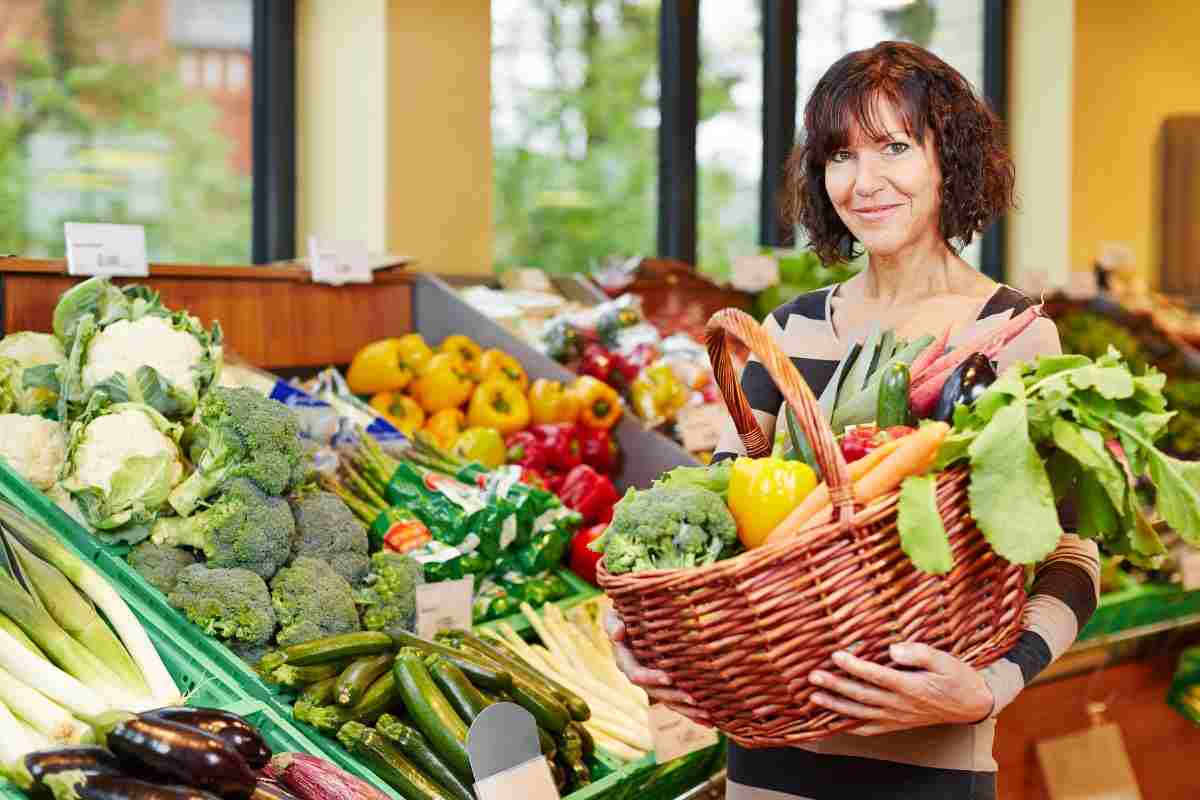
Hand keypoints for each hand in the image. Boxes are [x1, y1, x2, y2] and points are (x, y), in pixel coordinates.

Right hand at [603, 608, 703, 718]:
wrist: (631, 621)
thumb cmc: (623, 614)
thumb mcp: (613, 615)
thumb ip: (613, 623)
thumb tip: (618, 634)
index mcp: (626, 662)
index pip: (637, 675)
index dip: (651, 678)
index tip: (668, 678)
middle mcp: (640, 676)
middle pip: (657, 693)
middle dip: (675, 697)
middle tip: (694, 699)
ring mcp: (653, 683)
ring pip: (670, 701)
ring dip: (688, 710)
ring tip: (708, 715)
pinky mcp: (666, 686)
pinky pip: (678, 702)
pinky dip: (693, 712)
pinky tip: (711, 721)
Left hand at [808, 643, 993, 735]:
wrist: (970, 704)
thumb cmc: (956, 677)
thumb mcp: (944, 659)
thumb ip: (919, 653)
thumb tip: (893, 650)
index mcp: (910, 686)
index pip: (876, 676)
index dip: (854, 666)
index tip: (835, 655)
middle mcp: (899, 704)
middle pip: (861, 696)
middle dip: (835, 686)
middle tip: (813, 676)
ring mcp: (896, 717)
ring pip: (860, 713)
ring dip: (835, 706)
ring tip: (814, 697)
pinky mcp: (896, 724)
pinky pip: (869, 728)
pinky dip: (850, 726)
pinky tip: (833, 721)